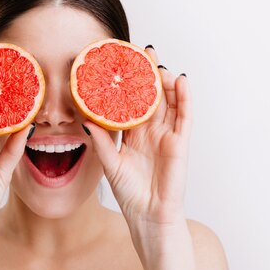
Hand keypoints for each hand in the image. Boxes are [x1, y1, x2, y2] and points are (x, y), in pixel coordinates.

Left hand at [82, 46, 191, 237]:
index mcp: (133, 134)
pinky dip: (185, 97)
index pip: (131, 103)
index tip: (121, 64)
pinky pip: (185, 116)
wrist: (148, 216)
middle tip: (141, 53)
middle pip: (151, 96)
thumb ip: (101, 141)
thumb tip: (84, 119)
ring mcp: (167, 135)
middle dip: (147, 74)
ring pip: (169, 101)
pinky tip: (181, 80)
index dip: (128, 84)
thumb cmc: (130, 194)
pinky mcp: (180, 142)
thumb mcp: (110, 163)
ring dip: (165, 80)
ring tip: (157, 61)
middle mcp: (151, 131)